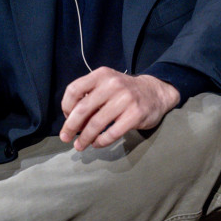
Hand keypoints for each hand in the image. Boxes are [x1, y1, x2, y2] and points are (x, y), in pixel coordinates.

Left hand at [60, 68, 179, 150]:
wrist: (155, 92)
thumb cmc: (125, 91)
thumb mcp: (107, 84)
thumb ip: (90, 96)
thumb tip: (70, 119)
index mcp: (101, 75)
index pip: (74, 90)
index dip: (66, 106)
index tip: (67, 117)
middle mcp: (112, 84)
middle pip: (83, 109)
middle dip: (70, 127)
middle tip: (65, 138)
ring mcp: (125, 99)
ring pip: (96, 124)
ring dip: (85, 138)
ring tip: (80, 145)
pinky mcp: (135, 114)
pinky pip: (112, 133)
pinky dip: (101, 141)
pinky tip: (97, 143)